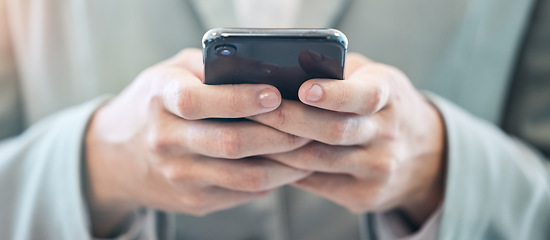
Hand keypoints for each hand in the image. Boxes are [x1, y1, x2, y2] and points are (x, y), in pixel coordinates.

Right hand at [85, 49, 310, 236]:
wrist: (113, 157)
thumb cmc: (152, 104)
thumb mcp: (170, 73)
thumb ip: (210, 68)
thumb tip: (264, 71)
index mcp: (160, 99)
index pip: (200, 102)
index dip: (241, 99)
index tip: (276, 95)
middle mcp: (165, 140)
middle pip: (230, 143)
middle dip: (278, 135)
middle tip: (307, 126)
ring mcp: (178, 176)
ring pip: (243, 176)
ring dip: (284, 165)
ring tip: (308, 150)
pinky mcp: (191, 200)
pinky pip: (240, 193)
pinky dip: (271, 181)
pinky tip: (287, 167)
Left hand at [250, 53, 445, 225]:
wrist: (426, 154)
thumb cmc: (384, 106)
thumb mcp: (373, 78)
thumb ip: (339, 71)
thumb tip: (288, 68)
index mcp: (391, 96)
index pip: (365, 96)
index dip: (333, 94)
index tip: (303, 89)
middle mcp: (389, 134)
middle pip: (335, 131)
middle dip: (289, 120)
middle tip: (254, 110)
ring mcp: (379, 169)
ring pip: (320, 160)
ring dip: (281, 148)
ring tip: (251, 133)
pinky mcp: (366, 195)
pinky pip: (317, 182)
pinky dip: (289, 170)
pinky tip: (269, 157)